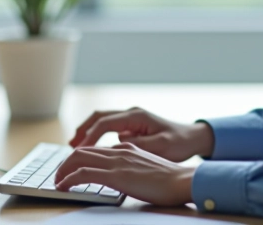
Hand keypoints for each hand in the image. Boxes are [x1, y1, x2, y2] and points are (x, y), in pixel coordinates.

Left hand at [54, 142, 195, 205]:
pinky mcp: (116, 175)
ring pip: (79, 159)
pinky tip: (63, 187)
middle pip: (83, 151)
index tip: (71, 169)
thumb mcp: (148, 169)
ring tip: (57, 181)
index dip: (79, 158)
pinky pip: (84, 174)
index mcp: (127, 148)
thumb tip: (124, 176)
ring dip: (63, 170)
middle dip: (66, 163)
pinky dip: (69, 179)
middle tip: (58, 175)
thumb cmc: (171, 180)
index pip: (96, 150)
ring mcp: (117, 162)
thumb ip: (133, 168)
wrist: (183, 181)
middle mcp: (120, 150)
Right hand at [69, 107, 214, 161]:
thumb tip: (116, 144)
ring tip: (75, 145)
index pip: (105, 123)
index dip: (90, 137)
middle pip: (99, 116)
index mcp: (136, 116)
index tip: (80, 150)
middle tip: (70, 145)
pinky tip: (93, 147)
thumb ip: (138, 145)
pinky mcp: (132, 125)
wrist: (192, 138)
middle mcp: (131, 113)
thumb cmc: (178, 143)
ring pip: (102, 120)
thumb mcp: (160, 146)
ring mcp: (131, 118)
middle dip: (83, 129)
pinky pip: (109, 127)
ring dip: (88, 131)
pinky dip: (97, 134)